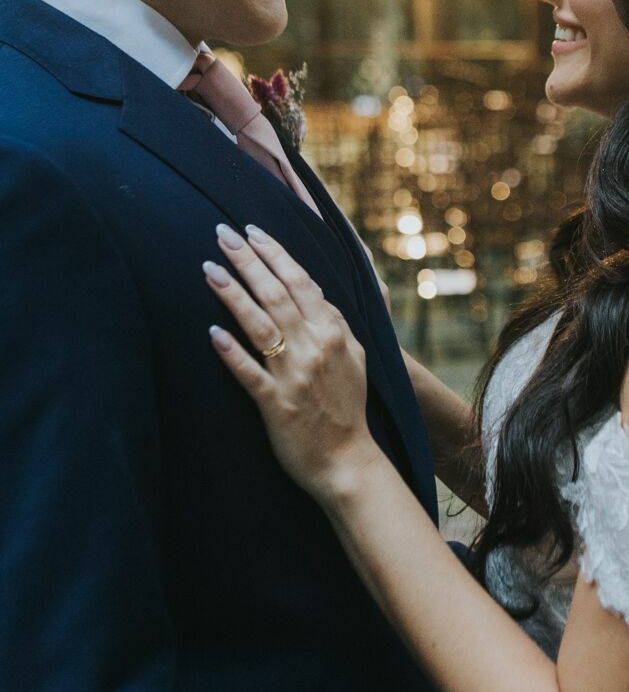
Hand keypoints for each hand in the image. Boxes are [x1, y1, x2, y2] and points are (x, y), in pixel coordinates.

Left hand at [203, 224, 375, 497]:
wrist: (347, 461)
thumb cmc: (347, 408)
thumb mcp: (356, 357)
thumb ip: (337, 323)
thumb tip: (317, 293)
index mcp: (333, 332)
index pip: (300, 281)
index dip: (275, 253)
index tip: (251, 231)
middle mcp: (315, 347)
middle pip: (277, 294)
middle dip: (247, 260)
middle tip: (221, 234)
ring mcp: (296, 376)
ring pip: (261, 326)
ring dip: (234, 295)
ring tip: (209, 269)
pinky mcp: (277, 405)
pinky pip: (250, 374)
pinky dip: (232, 353)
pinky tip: (212, 333)